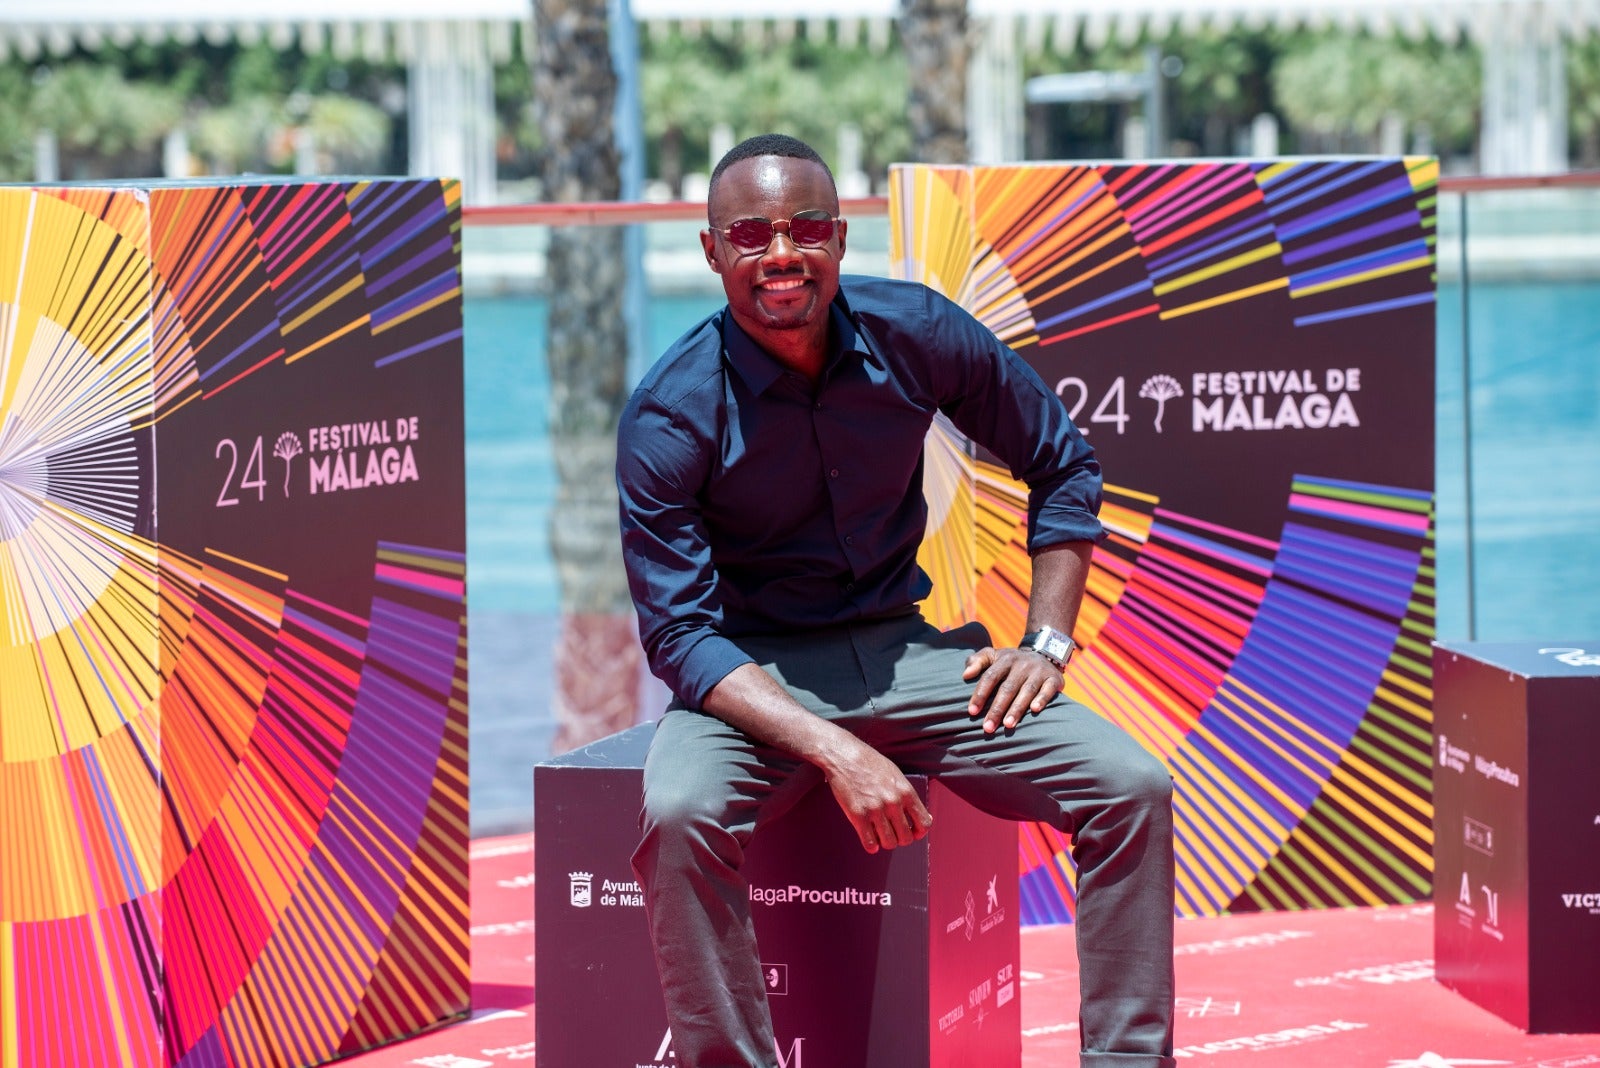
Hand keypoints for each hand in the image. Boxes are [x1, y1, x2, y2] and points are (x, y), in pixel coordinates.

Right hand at [820, 736, 932, 853]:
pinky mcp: (857, 815)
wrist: (844, 755)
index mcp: (905, 792)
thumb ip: (907, 795)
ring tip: (879, 834)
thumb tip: (920, 816)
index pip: (924, 823)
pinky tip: (869, 838)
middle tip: (892, 833)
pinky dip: (871, 845)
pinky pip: (870, 843)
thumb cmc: (870, 763)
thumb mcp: (896, 775)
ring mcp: (875, 810)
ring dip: (885, 842)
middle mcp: (893, 802)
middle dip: (900, 838)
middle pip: (906, 837)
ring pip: (889, 843)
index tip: (912, 832)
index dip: (919, 832)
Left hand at [963, 646, 1063, 733]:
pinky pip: (1048, 690)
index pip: (990, 677)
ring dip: (1017, 709)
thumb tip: (965, 675)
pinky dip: (1042, 699)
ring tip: (1007, 725)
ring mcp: (1039, 671)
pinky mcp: (1054, 678)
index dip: (980, 694)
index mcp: (1005, 659)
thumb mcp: (993, 655)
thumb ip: (976, 661)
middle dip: (997, 709)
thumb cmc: (1011, 662)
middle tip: (988, 727)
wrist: (1044, 652)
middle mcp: (1022, 664)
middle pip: (1007, 688)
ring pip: (1026, 691)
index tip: (972, 712)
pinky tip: (1034, 710)